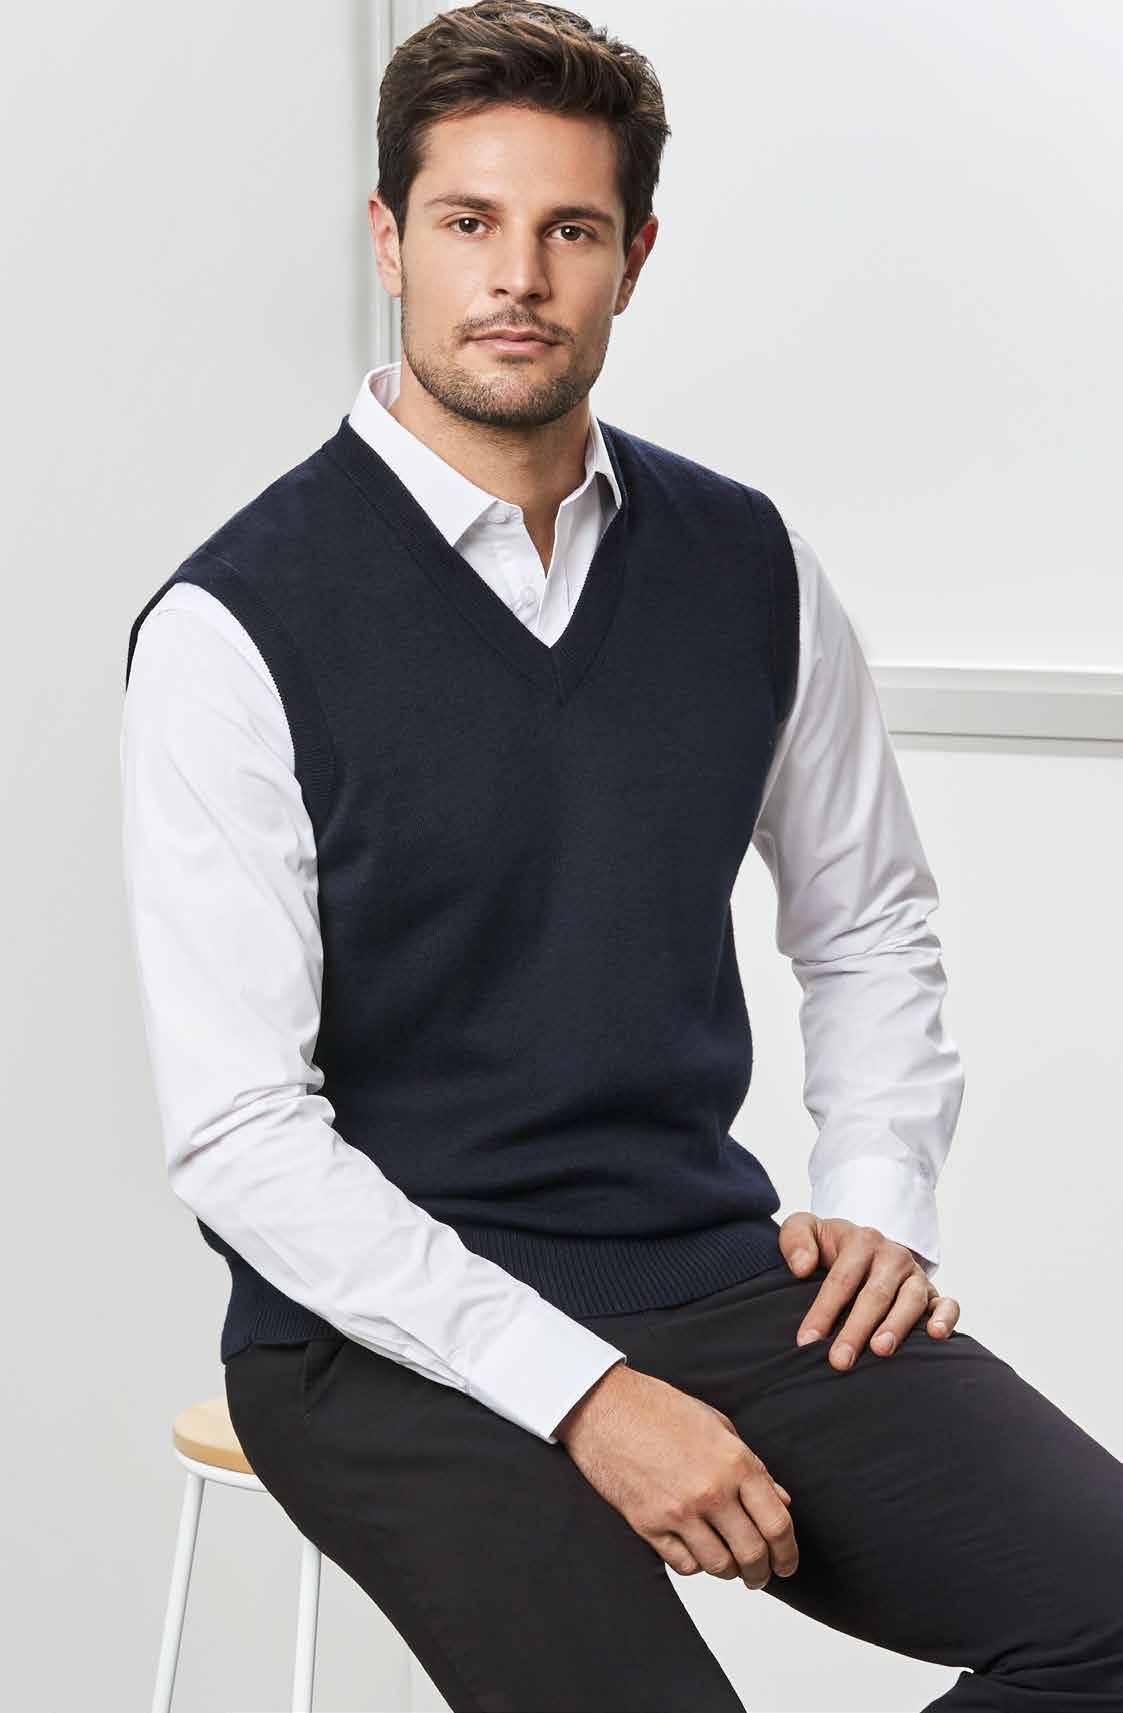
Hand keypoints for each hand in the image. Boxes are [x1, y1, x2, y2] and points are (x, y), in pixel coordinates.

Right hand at [555, 1361, 797, 1588]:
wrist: (604, 1405)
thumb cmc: (660, 1408)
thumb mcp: (717, 1425)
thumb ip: (753, 1465)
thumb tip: (782, 1500)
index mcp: (735, 1461)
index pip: (777, 1524)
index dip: (789, 1552)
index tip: (788, 1564)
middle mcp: (711, 1490)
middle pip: (752, 1553)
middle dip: (762, 1572)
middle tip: (761, 1576)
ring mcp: (678, 1511)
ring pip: (719, 1566)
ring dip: (729, 1572)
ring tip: (729, 1566)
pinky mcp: (648, 1525)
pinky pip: (684, 1564)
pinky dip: (695, 1565)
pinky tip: (696, 1553)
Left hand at [778, 1212, 960, 1370]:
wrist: (861, 1246)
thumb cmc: (827, 1246)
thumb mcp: (804, 1230)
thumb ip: (795, 1238)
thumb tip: (802, 1267)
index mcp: (861, 1241)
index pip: (841, 1279)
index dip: (823, 1311)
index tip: (807, 1341)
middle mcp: (892, 1256)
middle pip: (875, 1294)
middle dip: (856, 1329)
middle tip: (839, 1360)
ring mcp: (915, 1275)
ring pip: (911, 1300)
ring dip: (897, 1326)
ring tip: (881, 1350)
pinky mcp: (934, 1293)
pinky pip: (947, 1303)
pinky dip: (945, 1317)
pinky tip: (934, 1335)